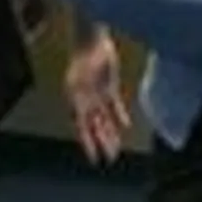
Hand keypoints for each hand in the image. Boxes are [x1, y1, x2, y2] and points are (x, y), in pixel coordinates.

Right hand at [64, 29, 133, 164]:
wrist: (92, 41)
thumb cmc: (83, 59)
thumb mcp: (78, 82)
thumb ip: (79, 102)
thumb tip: (79, 120)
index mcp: (75, 102)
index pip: (82, 128)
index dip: (88, 144)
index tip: (94, 160)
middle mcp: (86, 101)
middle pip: (95, 127)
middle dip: (102, 142)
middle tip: (111, 158)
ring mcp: (98, 95)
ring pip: (105, 119)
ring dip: (111, 133)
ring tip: (117, 148)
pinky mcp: (110, 87)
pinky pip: (115, 105)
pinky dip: (120, 116)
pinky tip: (126, 126)